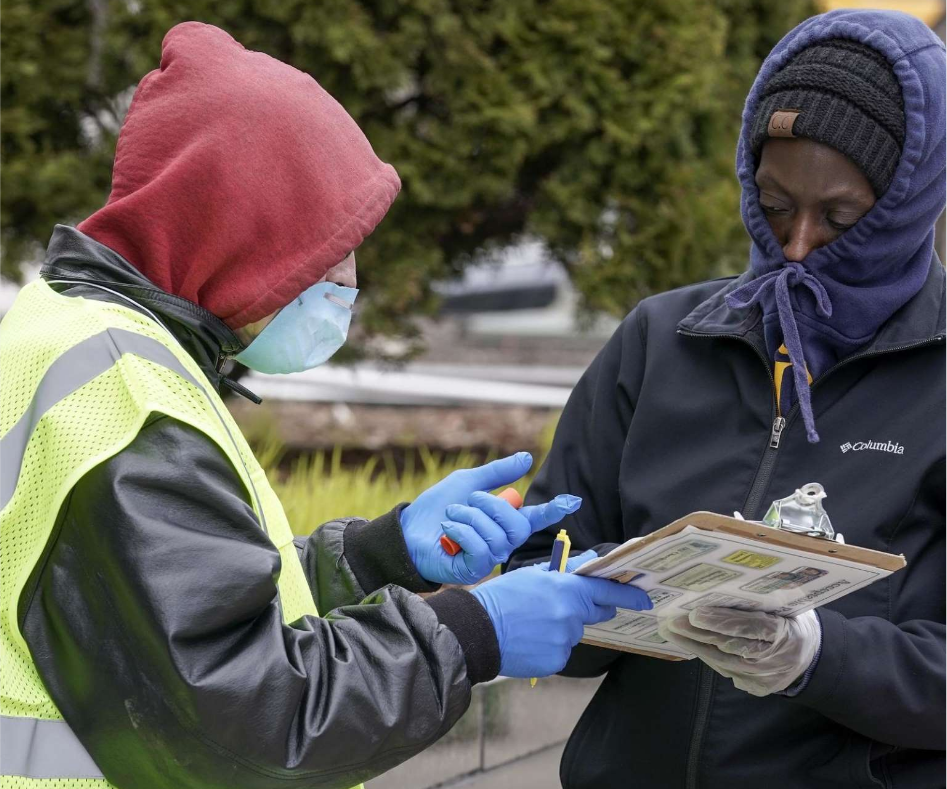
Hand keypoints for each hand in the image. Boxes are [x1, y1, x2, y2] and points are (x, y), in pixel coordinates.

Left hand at [401, 453, 581, 584]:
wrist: (406, 531)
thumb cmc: (435, 508)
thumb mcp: (468, 482)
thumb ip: (498, 473)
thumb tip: (527, 457)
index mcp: (502, 521)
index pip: (534, 517)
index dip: (553, 509)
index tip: (572, 500)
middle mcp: (500, 542)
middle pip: (518, 526)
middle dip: (493, 507)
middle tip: (470, 500)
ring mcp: (488, 558)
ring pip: (498, 537)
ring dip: (470, 518)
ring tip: (451, 516)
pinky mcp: (473, 570)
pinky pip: (482, 550)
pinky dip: (462, 532)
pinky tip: (447, 530)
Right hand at [471, 551, 652, 677]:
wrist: (477, 631)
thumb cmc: (502, 597)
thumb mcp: (532, 575)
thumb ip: (565, 571)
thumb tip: (588, 561)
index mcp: (566, 590)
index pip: (606, 591)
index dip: (629, 595)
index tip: (644, 599)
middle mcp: (570, 616)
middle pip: (595, 614)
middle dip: (586, 609)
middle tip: (562, 607)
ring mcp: (564, 641)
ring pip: (574, 633)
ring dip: (562, 628)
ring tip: (532, 624)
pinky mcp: (556, 661)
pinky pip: (562, 651)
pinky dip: (550, 646)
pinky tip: (530, 640)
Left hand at [658, 607, 821, 696]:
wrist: (811, 657)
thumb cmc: (793, 621)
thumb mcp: (786, 607)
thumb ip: (760, 602)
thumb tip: (720, 587)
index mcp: (786, 635)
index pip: (750, 627)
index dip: (721, 621)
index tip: (694, 613)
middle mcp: (773, 660)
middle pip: (730, 646)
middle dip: (696, 633)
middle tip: (670, 621)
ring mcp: (763, 678)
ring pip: (722, 661)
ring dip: (693, 645)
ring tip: (669, 630)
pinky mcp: (755, 687)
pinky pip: (725, 668)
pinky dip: (705, 654)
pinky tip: (687, 642)